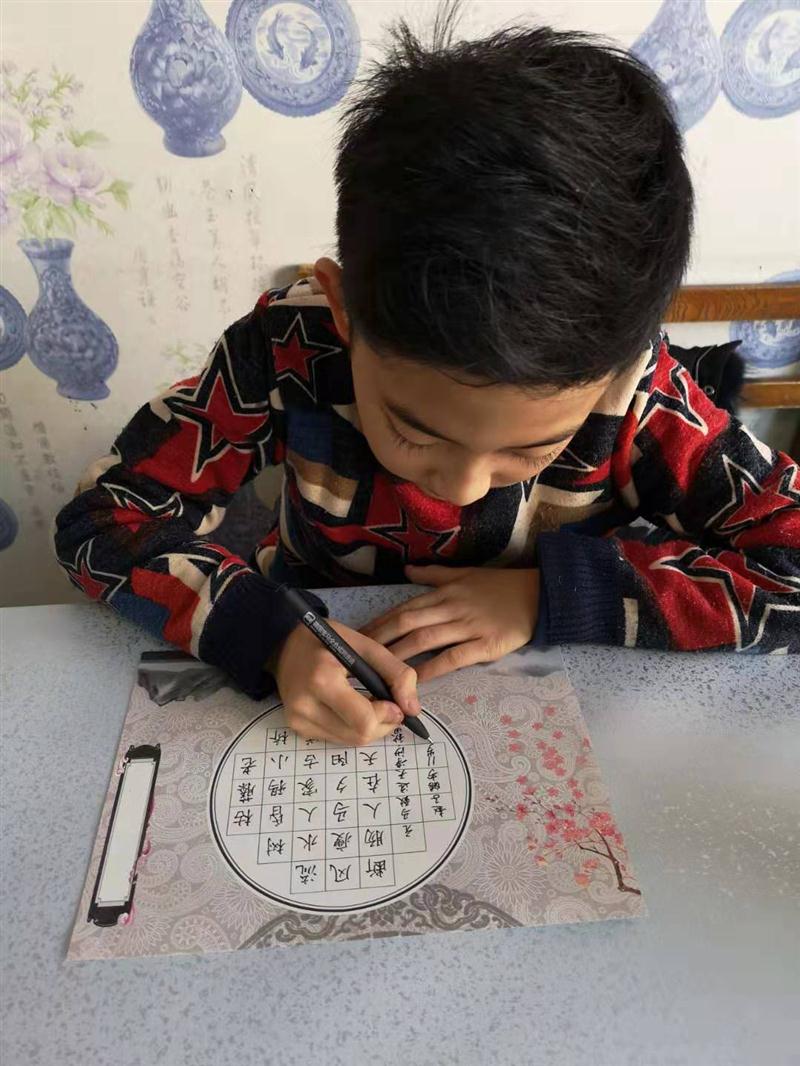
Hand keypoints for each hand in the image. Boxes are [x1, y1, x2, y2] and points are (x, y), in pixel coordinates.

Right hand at [271, 619, 420, 744]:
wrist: (283, 645)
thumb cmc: (326, 640)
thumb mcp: (364, 645)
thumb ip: (395, 673)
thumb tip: (413, 709)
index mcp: (322, 680)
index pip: (364, 720)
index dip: (388, 716)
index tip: (396, 703)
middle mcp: (305, 705)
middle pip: (359, 735)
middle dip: (383, 724)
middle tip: (388, 705)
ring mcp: (298, 720)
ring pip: (350, 741)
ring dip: (369, 727)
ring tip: (369, 703)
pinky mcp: (297, 728)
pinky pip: (337, 738)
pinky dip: (352, 727)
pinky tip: (350, 707)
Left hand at [363, 565, 538, 681]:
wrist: (538, 595)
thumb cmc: (500, 586)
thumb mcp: (465, 574)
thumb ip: (434, 574)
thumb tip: (406, 570)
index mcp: (445, 591)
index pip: (404, 607)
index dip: (380, 622)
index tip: (358, 635)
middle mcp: (451, 607)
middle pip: (408, 622)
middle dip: (380, 638)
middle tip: (356, 655)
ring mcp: (468, 626)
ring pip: (426, 639)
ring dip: (399, 654)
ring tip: (377, 669)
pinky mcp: (485, 645)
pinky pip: (453, 657)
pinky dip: (433, 669)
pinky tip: (416, 680)